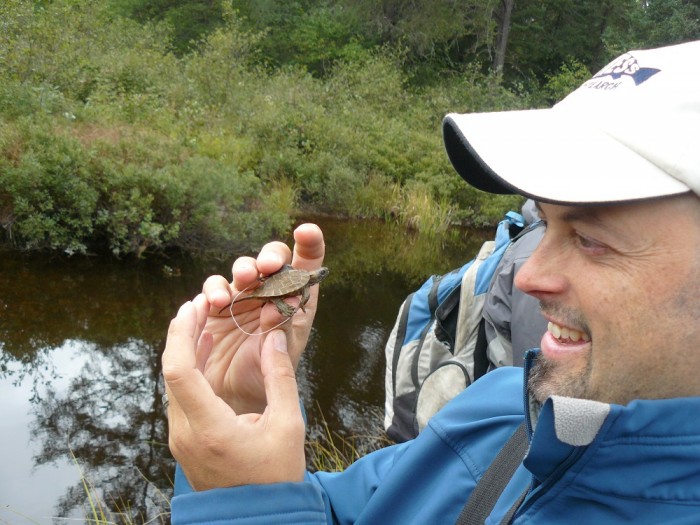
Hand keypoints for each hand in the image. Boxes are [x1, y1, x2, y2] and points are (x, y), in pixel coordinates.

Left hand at [163, 299, 305, 489]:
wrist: (258, 518)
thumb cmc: (276, 476)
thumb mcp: (287, 425)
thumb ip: (281, 377)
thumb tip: (274, 336)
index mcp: (210, 429)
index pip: (179, 372)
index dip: (181, 333)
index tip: (194, 306)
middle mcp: (186, 433)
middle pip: (170, 372)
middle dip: (182, 332)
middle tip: (200, 302)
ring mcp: (181, 438)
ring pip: (173, 382)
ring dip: (184, 347)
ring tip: (203, 317)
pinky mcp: (186, 440)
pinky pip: (180, 394)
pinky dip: (189, 367)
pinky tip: (204, 346)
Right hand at [197, 223, 324, 413]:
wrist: (238, 398)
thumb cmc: (269, 375)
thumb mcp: (283, 353)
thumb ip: (283, 326)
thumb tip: (286, 300)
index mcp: (294, 298)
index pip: (306, 263)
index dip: (309, 243)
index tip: (306, 231)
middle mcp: (269, 291)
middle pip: (270, 259)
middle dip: (269, 257)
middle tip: (267, 267)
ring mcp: (241, 297)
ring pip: (241, 270)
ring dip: (242, 270)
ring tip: (242, 282)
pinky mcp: (214, 308)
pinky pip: (212, 291)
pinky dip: (213, 292)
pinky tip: (215, 303)